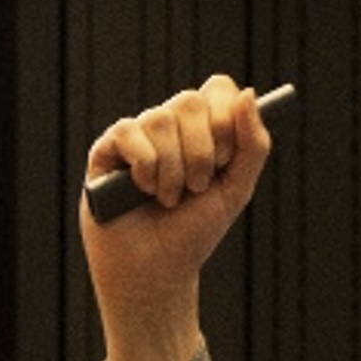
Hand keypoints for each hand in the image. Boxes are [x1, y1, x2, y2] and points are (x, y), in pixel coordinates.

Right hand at [76, 75, 274, 360]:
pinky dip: (145, 166)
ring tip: (169, 199)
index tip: (226, 159)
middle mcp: (168, 126)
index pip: (218, 89)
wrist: (156, 271)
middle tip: (198, 188)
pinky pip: (129, 133)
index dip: (226, 119)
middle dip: (202, 152)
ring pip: (160, 119)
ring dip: (173, 169)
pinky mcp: (106, 150)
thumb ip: (253, 145)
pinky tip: (142, 192)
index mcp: (201, 130)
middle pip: (190, 101)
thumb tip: (248, 93)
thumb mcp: (236, 190)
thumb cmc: (194, 232)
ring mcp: (136, 136)